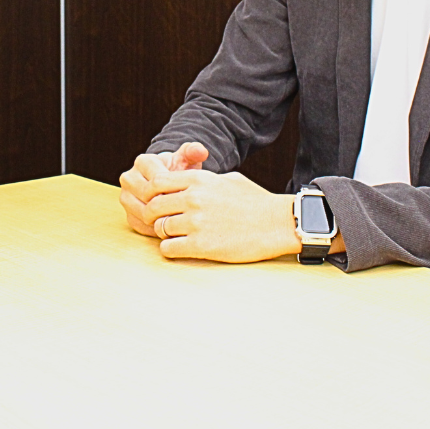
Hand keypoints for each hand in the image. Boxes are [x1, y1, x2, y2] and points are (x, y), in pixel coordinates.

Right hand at [119, 142, 208, 235]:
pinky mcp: (128, 215)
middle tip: (186, 210)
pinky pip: (142, 226)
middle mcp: (129, 179)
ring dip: (162, 218)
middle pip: (148, 198)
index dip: (175, 190)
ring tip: (180, 217)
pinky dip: (157, 228)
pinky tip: (172, 224)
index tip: (189, 195)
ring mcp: (126, 198)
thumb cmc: (178, 170)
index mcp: (142, 162)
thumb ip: (193, 152)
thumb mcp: (186, 159)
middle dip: (168, 205)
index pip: (157, 180)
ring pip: (144, 213)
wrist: (167, 183)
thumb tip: (201, 150)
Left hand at [146, 170, 301, 262]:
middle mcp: (193, 199)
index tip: (160, 201)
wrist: (276, 223)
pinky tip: (181, 247)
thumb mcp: (227, 179)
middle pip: (153, 206)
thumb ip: (203, 180)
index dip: (154, 193)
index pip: (157, 182)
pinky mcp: (202, 245)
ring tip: (175, 235)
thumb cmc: (255, 201)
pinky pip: (168, 248)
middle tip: (161, 221)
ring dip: (164, 233)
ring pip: (159, 228)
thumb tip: (188, 182)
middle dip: (154, 215)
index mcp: (198, 180)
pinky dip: (170, 249)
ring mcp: (196, 222)